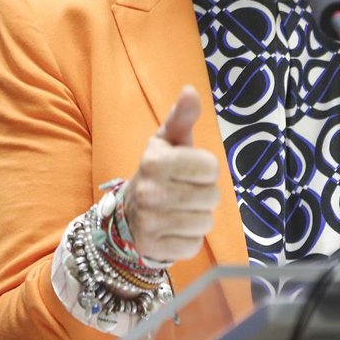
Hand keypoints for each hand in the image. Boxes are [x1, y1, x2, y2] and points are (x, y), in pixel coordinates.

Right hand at [124, 86, 220, 262]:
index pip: (210, 167)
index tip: (190, 170)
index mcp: (155, 161)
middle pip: (212, 196)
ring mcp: (150, 223)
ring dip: (199, 217)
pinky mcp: (154, 249)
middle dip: (204, 194)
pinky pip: (194, 245)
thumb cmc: (158, 171)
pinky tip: (174, 229)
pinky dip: (189, 238)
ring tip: (180, 210)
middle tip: (185, 192)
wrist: (128, 213)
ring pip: (206, 222)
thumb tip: (191, 91)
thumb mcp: (169, 141)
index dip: (205, 169)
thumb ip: (182, 116)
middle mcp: (150, 192)